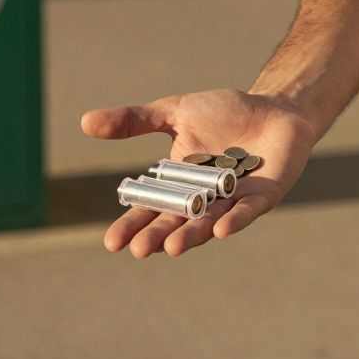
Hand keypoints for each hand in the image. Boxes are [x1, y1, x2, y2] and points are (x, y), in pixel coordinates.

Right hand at [80, 89, 317, 257]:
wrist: (273, 107)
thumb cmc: (224, 112)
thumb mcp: (173, 112)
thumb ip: (133, 120)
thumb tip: (85, 122)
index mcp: (179, 184)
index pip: (150, 209)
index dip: (132, 225)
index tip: (111, 243)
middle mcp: (204, 199)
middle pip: (176, 222)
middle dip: (158, 235)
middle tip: (139, 250)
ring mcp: (233, 200)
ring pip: (209, 222)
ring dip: (191, 235)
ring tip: (171, 248)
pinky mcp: (264, 196)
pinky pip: (247, 211)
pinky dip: (234, 220)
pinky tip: (220, 229)